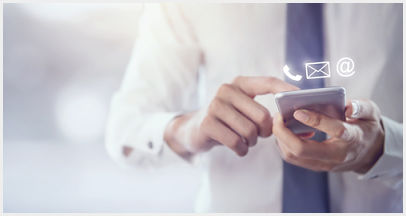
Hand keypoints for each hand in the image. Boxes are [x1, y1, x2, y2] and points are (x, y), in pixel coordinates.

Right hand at [164, 76, 298, 157]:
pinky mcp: (207, 123)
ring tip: (246, 141)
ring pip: (250, 131)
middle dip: (266, 132)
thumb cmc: (228, 120)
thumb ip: (265, 111)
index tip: (302, 97)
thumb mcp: (243, 109)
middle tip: (261, 135)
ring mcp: (215, 106)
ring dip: (252, 142)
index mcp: (239, 83)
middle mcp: (226, 90)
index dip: (286, 90)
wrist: (195, 130)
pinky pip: (236, 141)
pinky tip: (239, 148)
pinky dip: (241, 149)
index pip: (268, 82)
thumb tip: (299, 123)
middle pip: (262, 116)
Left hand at [273, 99, 384, 172]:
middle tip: (278, 116)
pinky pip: (293, 157)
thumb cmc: (366, 128)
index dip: (315, 120)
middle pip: (303, 150)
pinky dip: (284, 143)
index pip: (334, 130)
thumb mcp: (371, 113)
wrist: (370, 154)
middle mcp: (337, 155)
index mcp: (353, 138)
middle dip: (284, 133)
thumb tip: (347, 106)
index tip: (298, 111)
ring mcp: (324, 164)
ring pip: (293, 156)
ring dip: (281, 138)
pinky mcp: (315, 166)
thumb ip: (361, 107)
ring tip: (279, 121)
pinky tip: (285, 130)